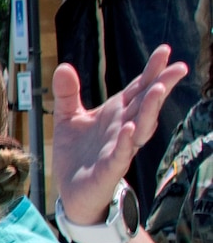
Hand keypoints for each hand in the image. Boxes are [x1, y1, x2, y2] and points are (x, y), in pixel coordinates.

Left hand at [53, 45, 186, 223]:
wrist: (71, 191)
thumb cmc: (76, 154)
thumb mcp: (67, 118)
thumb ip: (67, 93)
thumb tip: (63, 66)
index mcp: (116, 113)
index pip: (137, 88)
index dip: (151, 71)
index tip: (165, 50)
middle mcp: (123, 127)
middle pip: (146, 104)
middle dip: (161, 85)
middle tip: (177, 67)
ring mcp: (120, 148)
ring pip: (141, 126)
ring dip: (151, 109)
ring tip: (158, 89)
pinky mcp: (110, 168)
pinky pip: (122, 153)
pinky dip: (127, 141)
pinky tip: (131, 128)